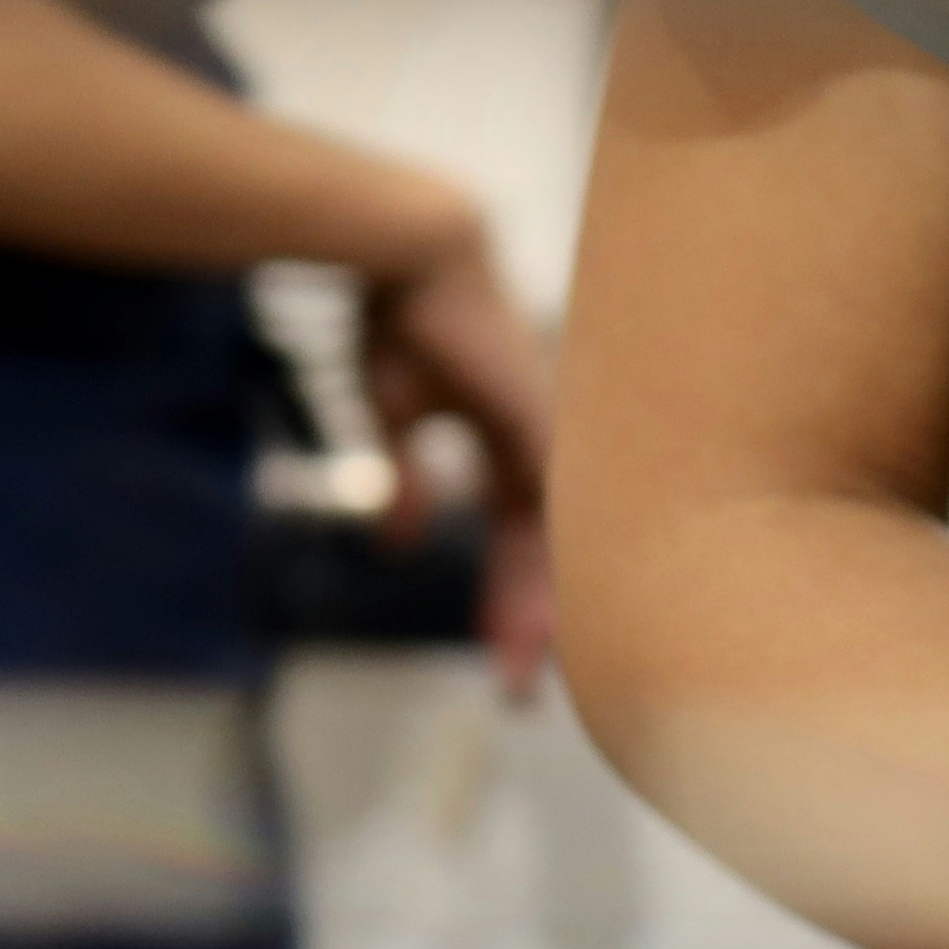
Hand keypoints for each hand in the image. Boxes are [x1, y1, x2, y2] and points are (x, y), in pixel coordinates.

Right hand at [362, 242, 557, 692]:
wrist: (416, 254)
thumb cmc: (403, 321)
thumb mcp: (400, 418)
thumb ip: (409, 480)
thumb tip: (400, 545)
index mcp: (515, 444)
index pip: (522, 541)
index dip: (510, 600)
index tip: (504, 657)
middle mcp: (541, 446)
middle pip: (544, 556)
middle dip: (525, 624)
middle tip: (517, 694)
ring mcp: (546, 436)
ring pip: (549, 544)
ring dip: (526, 611)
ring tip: (516, 671)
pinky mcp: (537, 424)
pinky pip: (542, 514)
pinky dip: (535, 569)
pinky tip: (530, 613)